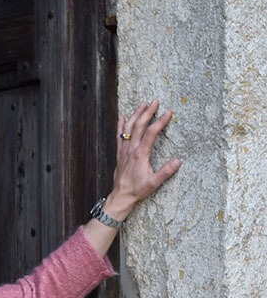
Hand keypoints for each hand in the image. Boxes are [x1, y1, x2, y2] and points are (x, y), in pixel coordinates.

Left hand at [106, 99, 181, 218]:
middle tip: (155, 102)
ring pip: (128, 128)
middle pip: (139, 126)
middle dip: (147, 112)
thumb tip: (178, 161)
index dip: (160, 122)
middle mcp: (131, 150)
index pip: (151, 133)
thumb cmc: (137, 189)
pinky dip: (120, 125)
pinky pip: (119, 136)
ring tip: (143, 104)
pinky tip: (123, 116)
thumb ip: (166, 171)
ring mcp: (124, 150)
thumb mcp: (154, 182)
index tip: (168, 113)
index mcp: (140, 155)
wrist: (121, 195)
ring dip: (136, 115)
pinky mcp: (119, 153)